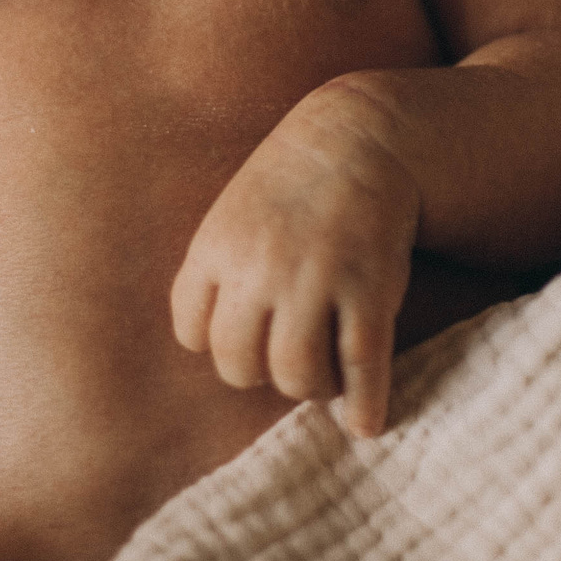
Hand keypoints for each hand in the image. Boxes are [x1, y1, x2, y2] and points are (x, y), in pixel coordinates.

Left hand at [170, 84, 421, 438]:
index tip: (246, 338)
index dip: (217, 343)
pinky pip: (359, 366)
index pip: (192, 333)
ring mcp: (315, 279)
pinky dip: (364, 403)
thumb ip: (218, 272)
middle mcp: (258, 268)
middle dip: (261, 372)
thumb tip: (208, 345)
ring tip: (325, 376)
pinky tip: (365, 423)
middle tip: (288, 358)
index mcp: (215, 248)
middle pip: (237, 365)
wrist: (359, 137)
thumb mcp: (233, 214)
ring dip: (310, 387)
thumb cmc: (292, 185)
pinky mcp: (368, 289)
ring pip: (295, 374)